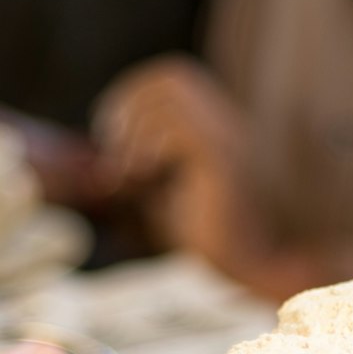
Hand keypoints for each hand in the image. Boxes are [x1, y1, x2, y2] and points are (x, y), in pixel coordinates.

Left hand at [91, 55, 270, 275]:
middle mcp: (230, 126)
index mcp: (221, 128)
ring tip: (126, 167)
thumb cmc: (210, 244)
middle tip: (112, 147)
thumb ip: (143, 165)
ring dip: (136, 125)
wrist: (248, 277)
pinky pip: (178, 127)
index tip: (112, 140)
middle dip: (129, 102)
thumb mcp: (165, 195)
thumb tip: (102, 151)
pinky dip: (149, 147)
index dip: (132, 98)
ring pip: (173, 94)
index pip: (172, 79)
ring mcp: (231, 140)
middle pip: (172, 76)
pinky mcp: (224, 162)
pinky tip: (143, 178)